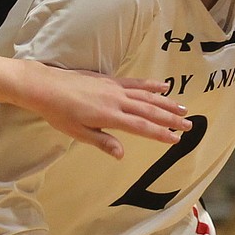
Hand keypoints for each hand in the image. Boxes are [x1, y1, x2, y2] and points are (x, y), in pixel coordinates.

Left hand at [26, 64, 189, 156]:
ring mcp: (114, 88)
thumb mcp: (78, 133)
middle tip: (189, 125)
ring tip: (183, 108)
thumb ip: (102, 142)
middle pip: (149, 111)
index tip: (176, 140)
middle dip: (170, 119)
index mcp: (110, 116)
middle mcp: (117, 100)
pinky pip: (135, 82)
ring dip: (166, 102)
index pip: (142, 127)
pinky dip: (151, 84)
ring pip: (146, 95)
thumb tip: (122, 154)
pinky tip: (163, 85)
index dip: (160, 134)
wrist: (45, 86)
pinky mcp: (109, 79)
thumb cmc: (59, 113)